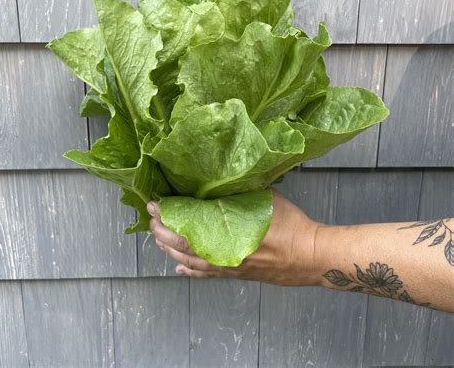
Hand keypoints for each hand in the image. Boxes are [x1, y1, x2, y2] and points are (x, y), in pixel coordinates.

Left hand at [147, 190, 321, 285]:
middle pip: (181, 247)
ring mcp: (227, 267)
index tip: (153, 205)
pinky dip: (190, 271)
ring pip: (190, 262)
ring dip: (171, 250)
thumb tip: (217, 187)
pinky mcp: (236, 274)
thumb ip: (236, 194)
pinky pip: (207, 275)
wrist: (310, 255)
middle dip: (161, 233)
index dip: (165, 217)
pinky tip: (180, 269)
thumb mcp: (262, 199)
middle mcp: (221, 254)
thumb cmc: (289, 225)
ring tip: (159, 239)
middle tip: (151, 219)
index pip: (183, 228)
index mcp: (225, 234)